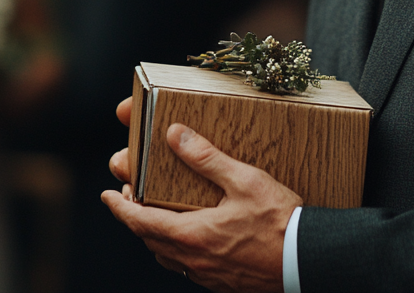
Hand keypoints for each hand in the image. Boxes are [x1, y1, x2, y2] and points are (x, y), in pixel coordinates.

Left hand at [102, 123, 299, 292]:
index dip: (119, 209)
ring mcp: (208, 276)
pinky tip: (194, 239)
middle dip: (135, 221)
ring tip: (158, 219)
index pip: (140, 222)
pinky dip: (179, 252)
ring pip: (168, 258)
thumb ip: (207, 158)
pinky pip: (188, 268)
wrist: (306, 261)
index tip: (106, 196)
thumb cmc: (280, 221)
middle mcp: (193, 260)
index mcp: (192, 234)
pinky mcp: (223, 284)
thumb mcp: (244, 180)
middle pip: (150, 241)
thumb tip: (175, 134)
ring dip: (156, 238)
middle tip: (130, 201)